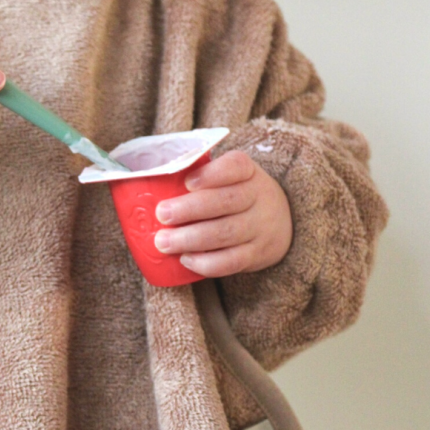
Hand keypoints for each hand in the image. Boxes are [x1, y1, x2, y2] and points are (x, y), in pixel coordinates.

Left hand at [153, 150, 292, 277]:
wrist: (282, 220)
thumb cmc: (237, 192)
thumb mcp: (229, 176)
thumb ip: (199, 174)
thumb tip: (148, 179)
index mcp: (248, 171)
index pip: (235, 166)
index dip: (211, 174)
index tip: (186, 182)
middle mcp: (259, 196)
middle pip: (225, 201)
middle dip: (189, 209)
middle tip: (161, 214)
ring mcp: (261, 227)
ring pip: (226, 233)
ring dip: (190, 239)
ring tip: (163, 242)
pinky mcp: (258, 254)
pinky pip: (232, 261)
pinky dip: (206, 263)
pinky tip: (185, 260)